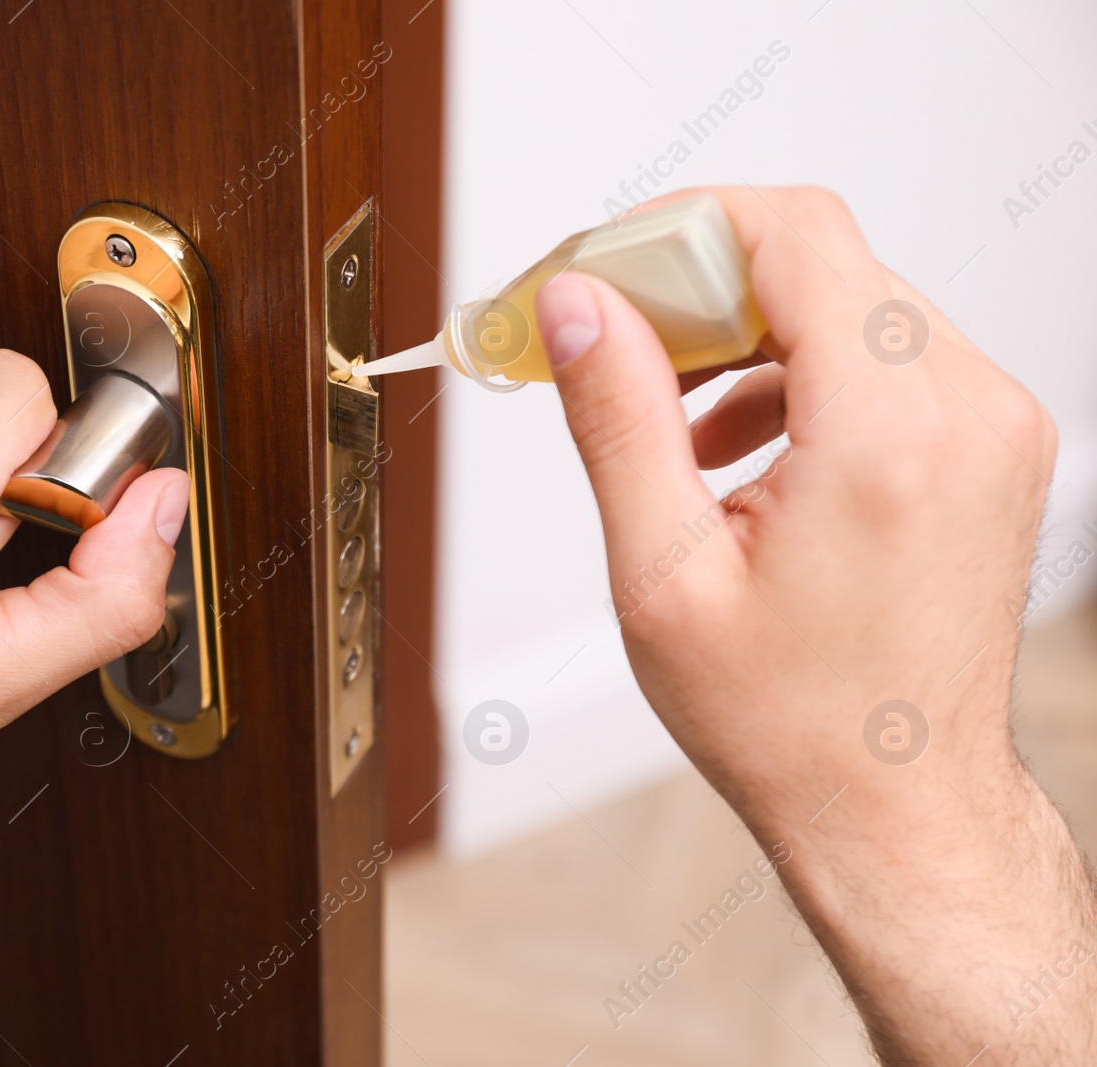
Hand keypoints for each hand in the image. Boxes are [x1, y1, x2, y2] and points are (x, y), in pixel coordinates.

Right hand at [537, 187, 1090, 1061]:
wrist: (900, 807)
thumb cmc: (791, 723)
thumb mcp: (663, 577)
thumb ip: (617, 418)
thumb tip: (578, 306)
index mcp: (887, 439)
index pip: (791, 236)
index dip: (678, 228)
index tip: (601, 269)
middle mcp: (965, 411)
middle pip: (818, 258)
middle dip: (695, 281)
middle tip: (608, 337)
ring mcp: (993, 423)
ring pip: (850, 298)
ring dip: (741, 329)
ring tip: (662, 409)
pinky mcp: (991, 441)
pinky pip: (885, 351)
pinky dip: (796, 367)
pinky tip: (733, 442)